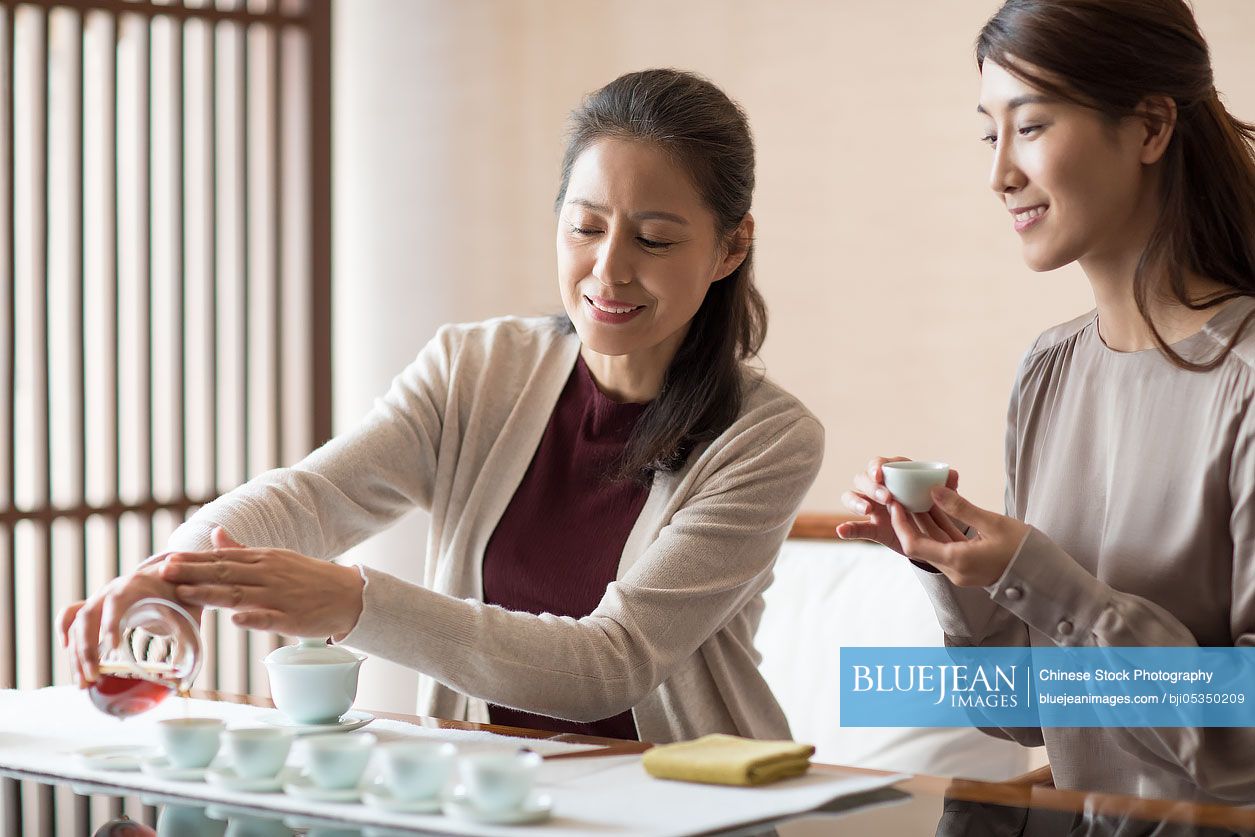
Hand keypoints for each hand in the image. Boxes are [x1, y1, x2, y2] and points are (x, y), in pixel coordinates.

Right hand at [57, 551, 199, 686]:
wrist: (170, 575)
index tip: (112, 649)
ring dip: (76, 654)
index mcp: (136, 585)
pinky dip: (65, 631)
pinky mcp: (95, 608)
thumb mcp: (190, 608)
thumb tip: (184, 678)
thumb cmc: (181, 593)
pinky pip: (71, 616)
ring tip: (83, 683)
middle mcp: (112, 590)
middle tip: (93, 677)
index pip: (117, 602)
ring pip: (77, 623)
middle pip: (88, 615)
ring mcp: (100, 599)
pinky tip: (67, 652)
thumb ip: (190, 634)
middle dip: (87, 648)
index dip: (111, 623)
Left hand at [159, 528, 364, 638]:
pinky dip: (253, 618)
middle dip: (193, 572)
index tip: (167, 558)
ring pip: (240, 594)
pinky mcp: (292, 618)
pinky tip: (235, 619)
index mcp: (263, 559)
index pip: (222, 558)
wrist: (348, 594)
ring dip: (210, 593)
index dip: (194, 559)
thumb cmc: (308, 578)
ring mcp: (280, 596)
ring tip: (184, 593)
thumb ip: (243, 549)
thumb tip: (215, 535)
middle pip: (225, 573)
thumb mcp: (275, 558)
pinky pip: (270, 618)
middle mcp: (268, 574)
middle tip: (164, 571)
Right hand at [836, 456, 963, 554]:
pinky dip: (847, 528)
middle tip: (886, 497)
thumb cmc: (936, 506)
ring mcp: (872, 507)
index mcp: (894, 474)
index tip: (882, 474)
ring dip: (856, 502)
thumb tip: (952, 475)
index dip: (877, 467)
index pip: (879, 464)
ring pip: (851, 497)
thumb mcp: (945, 497)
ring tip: (867, 510)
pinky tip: (841, 531)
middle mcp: (878, 488)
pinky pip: (856, 527)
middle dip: (871, 486)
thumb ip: (948, 486)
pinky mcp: (872, 527)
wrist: (936, 533)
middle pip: (862, 479)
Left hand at [885, 485, 1029, 586]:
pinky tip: (937, 507)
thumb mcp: (993, 523)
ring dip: (925, 522)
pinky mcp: (967, 566)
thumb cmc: (1025, 549)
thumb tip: (933, 490)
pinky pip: (947, 545)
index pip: (914, 545)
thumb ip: (961, 507)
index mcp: (957, 561)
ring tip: (916, 496)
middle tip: (901, 496)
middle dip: (909, 520)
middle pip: (920, 544)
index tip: (896, 503)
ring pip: (934, 544)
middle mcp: (954, 570)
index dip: (901, 524)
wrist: (1046, 575)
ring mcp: (960, 570)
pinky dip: (941, 528)